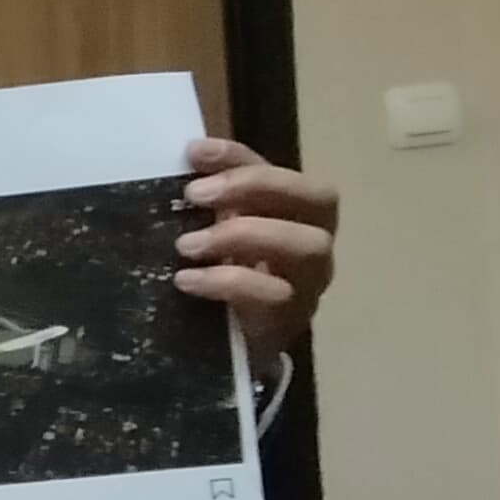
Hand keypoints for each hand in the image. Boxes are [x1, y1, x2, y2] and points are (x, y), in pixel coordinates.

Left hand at [176, 138, 337, 372]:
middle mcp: (313, 240)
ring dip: (244, 234)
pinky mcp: (291, 318)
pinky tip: (187, 280)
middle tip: (196, 195)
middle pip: (319, 199)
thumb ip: (209, 203)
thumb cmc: (225, 277)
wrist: (233, 347)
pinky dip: (228, 282)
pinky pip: (275, 295)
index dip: (240, 156)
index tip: (193, 152)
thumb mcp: (214, 234)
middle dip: (254, 187)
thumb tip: (180, 164)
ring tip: (188, 245)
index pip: (281, 170)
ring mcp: (309, 281)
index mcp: (295, 212)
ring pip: (308, 246)